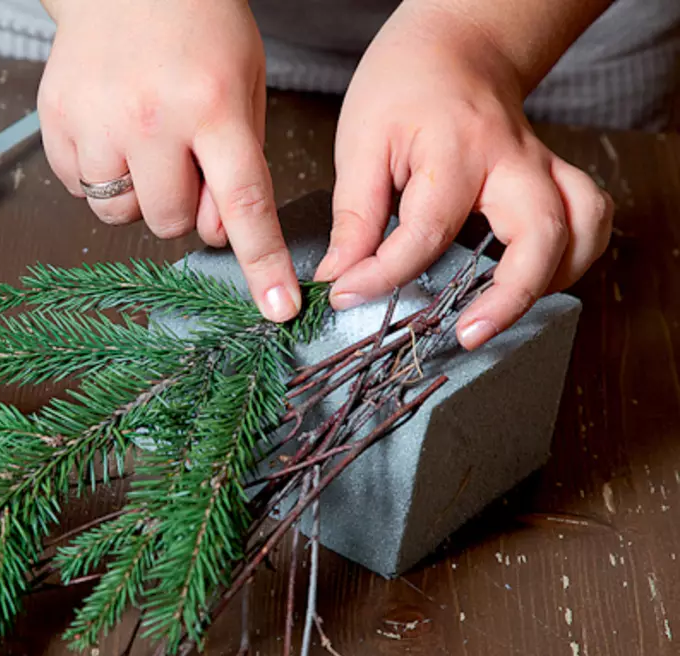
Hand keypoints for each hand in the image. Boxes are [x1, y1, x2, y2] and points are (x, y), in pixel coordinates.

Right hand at [37, 0, 303, 321]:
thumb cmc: (197, 26)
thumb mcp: (244, 84)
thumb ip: (240, 162)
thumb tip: (221, 233)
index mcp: (211, 105)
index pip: (244, 203)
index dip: (262, 263)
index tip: (278, 307)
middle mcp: (151, 118)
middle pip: (170, 221)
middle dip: (181, 205)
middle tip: (181, 160)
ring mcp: (97, 121)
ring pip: (119, 214)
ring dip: (137, 193)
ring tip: (141, 141)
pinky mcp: (56, 121)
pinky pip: (79, 189)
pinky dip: (98, 174)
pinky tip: (110, 131)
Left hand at [313, 1, 613, 348]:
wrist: (455, 46)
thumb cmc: (404, 87)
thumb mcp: (360, 143)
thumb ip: (355, 216)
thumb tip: (341, 276)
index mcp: (457, 151)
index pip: (426, 233)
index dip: (383, 276)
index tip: (347, 295)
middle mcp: (513, 162)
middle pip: (540, 235)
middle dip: (508, 297)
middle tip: (465, 333)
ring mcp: (542, 169)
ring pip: (583, 227)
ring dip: (554, 279)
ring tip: (501, 312)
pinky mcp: (553, 179)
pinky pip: (589, 219)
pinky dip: (573, 257)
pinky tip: (532, 280)